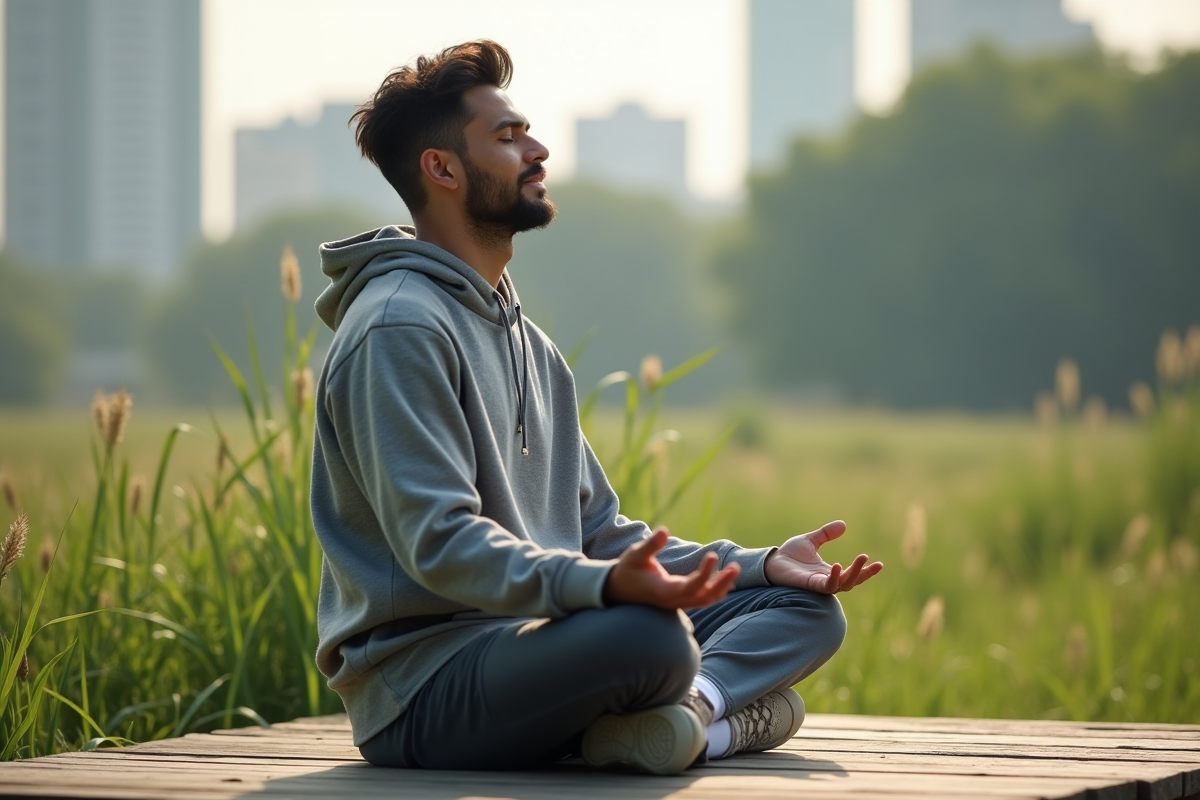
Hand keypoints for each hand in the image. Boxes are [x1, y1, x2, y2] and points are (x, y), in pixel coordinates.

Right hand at [603, 528, 739, 609]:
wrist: (618, 590)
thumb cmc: (627, 570)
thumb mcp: (634, 555)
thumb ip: (650, 545)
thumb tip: (664, 530)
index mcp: (664, 591)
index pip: (691, 586)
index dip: (704, 573)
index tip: (712, 555)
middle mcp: (673, 601)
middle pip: (704, 597)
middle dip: (721, 582)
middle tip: (735, 567)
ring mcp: (677, 603)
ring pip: (705, 601)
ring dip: (722, 587)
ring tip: (734, 570)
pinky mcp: (680, 601)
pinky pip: (702, 600)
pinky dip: (716, 592)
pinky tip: (726, 581)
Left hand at [764, 520, 882, 593]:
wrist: (771, 561)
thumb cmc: (790, 555)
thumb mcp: (811, 540)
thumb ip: (826, 534)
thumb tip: (843, 525)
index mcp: (829, 572)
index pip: (852, 575)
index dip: (865, 571)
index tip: (879, 564)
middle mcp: (826, 580)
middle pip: (851, 582)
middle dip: (864, 573)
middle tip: (874, 562)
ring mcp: (819, 584)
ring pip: (842, 585)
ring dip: (854, 574)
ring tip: (862, 559)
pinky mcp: (810, 585)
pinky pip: (826, 585)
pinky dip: (834, 577)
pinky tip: (838, 566)